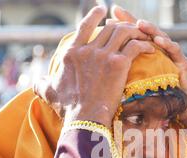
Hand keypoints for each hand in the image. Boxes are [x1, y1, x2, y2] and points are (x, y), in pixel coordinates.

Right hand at [34, 6, 154, 126]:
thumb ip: (42, 84)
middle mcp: (87, 50)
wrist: (85, 119)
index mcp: (71, 53)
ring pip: (124, 33)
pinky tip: (150, 50)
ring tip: (143, 37)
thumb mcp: (49, 92)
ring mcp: (103, 56)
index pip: (84, 26)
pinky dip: (144, 45)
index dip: (95, 15)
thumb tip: (35, 82)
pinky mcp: (118, 64)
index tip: (102, 9)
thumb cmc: (68, 108)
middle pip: (109, 28)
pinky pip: (135, 46)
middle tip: (130, 29)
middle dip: (122, 25)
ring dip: (135, 32)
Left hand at [111, 6, 186, 127]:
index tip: (109, 17)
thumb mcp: (136, 90)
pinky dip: (167, 44)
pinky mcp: (183, 63)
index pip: (132, 37)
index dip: (121, 26)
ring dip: (150, 30)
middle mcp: (158, 52)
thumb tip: (99, 77)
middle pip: (145, 32)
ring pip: (161, 37)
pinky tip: (157, 41)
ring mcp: (171, 56)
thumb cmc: (155, 105)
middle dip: (133, 21)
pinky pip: (175, 50)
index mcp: (146, 56)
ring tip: (140, 24)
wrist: (178, 112)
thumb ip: (122, 80)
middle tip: (121, 12)